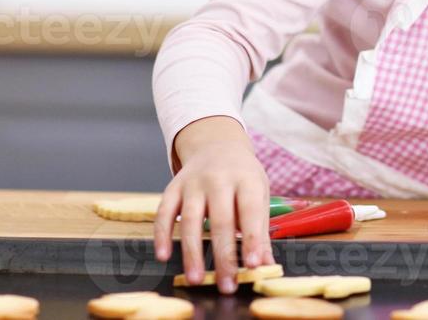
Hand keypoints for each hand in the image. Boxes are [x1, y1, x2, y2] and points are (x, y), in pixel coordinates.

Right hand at [154, 115, 275, 291]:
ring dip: (192, 251)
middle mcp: (219, 178)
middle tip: (225, 283)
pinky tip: (164, 255)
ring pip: (190, 218)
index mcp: (246, 179)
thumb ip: (260, 231)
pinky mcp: (173, 186)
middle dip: (223, 255)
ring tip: (195, 277)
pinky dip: (162, 234)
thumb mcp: (259, 194)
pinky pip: (164, 211)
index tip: (252, 264)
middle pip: (220, 219)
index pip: (250, 210)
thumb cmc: (243, 177)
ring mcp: (194, 182)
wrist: (217, 144)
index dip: (252, 238)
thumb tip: (265, 265)